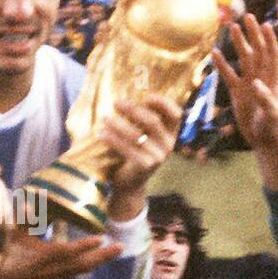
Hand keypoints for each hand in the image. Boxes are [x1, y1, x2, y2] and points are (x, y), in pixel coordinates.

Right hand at [0, 227, 120, 278]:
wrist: (2, 274)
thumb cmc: (8, 248)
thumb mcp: (13, 231)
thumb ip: (24, 218)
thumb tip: (31, 204)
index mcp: (41, 256)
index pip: (65, 251)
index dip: (83, 246)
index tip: (100, 238)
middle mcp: (51, 268)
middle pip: (81, 264)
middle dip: (102, 256)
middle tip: (120, 246)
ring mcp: (55, 275)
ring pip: (82, 269)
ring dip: (101, 260)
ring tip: (117, 249)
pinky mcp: (58, 276)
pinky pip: (79, 270)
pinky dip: (92, 262)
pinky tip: (103, 256)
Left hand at [98, 95, 182, 220]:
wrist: (131, 182)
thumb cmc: (135, 151)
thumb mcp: (143, 134)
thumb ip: (141, 119)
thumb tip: (128, 98)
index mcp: (171, 133)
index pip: (175, 114)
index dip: (162, 103)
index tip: (145, 96)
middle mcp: (169, 144)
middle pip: (153, 121)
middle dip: (133, 110)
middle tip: (116, 102)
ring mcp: (159, 156)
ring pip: (138, 135)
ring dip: (119, 124)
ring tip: (104, 118)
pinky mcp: (146, 166)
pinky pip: (128, 149)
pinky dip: (113, 140)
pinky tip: (101, 133)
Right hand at [211, 15, 277, 150]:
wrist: (263, 139)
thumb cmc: (273, 127)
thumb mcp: (273, 114)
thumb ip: (266, 99)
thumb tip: (256, 83)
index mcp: (274, 79)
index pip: (272, 54)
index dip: (270, 39)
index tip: (266, 24)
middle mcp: (262, 76)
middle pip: (258, 50)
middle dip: (253, 34)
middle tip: (247, 17)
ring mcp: (248, 82)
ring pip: (243, 58)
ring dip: (238, 43)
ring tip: (232, 27)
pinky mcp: (237, 92)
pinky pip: (228, 74)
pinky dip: (222, 64)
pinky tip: (215, 52)